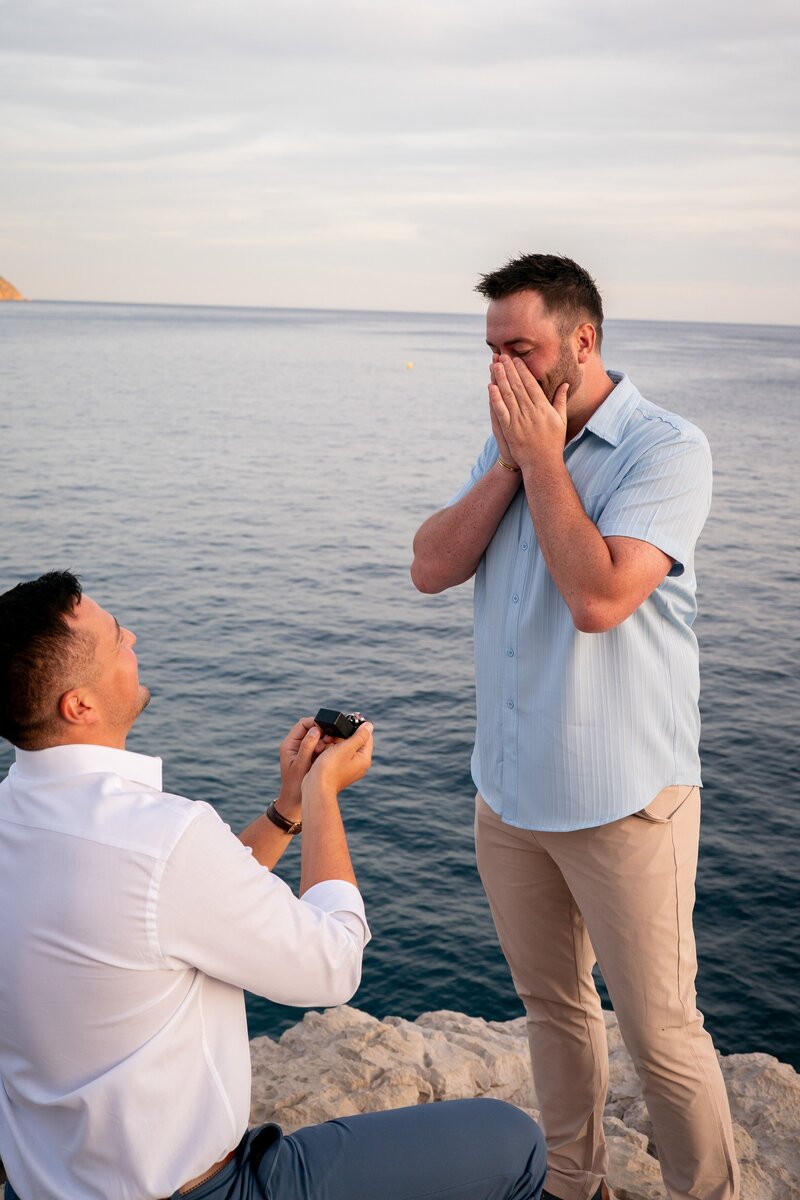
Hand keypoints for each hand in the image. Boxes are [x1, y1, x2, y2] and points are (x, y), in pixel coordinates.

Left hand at [277, 717, 323, 818]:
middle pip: (312, 729)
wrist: (294, 802)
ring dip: (326, 740)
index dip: (316, 722)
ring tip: (330, 748)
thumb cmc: (294, 785)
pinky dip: (327, 747)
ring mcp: (304, 751)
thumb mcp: (301, 765)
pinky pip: (321, 746)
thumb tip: (315, 730)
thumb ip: (307, 747)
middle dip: (324, 732)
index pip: (303, 724)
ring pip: (318, 737)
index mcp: (289, 744)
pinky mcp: (311, 757)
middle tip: (332, 740)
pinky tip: (331, 753)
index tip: (328, 728)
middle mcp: (296, 745)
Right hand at [303, 721, 373, 798]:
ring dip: (333, 742)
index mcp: (364, 759)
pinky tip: (321, 751)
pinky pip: (336, 755)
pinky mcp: (338, 771)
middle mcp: (359, 765)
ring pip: (343, 748)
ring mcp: (348, 768)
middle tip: (330, 736)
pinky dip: (329, 751)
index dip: (356, 727)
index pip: (366, 737)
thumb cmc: (330, 768)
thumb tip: (369, 725)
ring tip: (324, 744)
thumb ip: (359, 736)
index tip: (344, 724)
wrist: (315, 788)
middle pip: (354, 742)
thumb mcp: (346, 748)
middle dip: (341, 736)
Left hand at [489, 355, 568, 470]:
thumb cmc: (553, 442)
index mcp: (543, 407)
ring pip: (508, 395)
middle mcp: (531, 412)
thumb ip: (561, 401)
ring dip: (500, 378)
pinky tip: (490, 387)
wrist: (543, 463)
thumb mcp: (561, 420)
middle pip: (518, 386)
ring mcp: (520, 421)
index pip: (531, 384)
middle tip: (502, 355)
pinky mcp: (510, 430)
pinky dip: (495, 399)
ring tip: (495, 365)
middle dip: (509, 369)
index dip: (522, 370)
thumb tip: (565, 384)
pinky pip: (501, 411)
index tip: (516, 359)